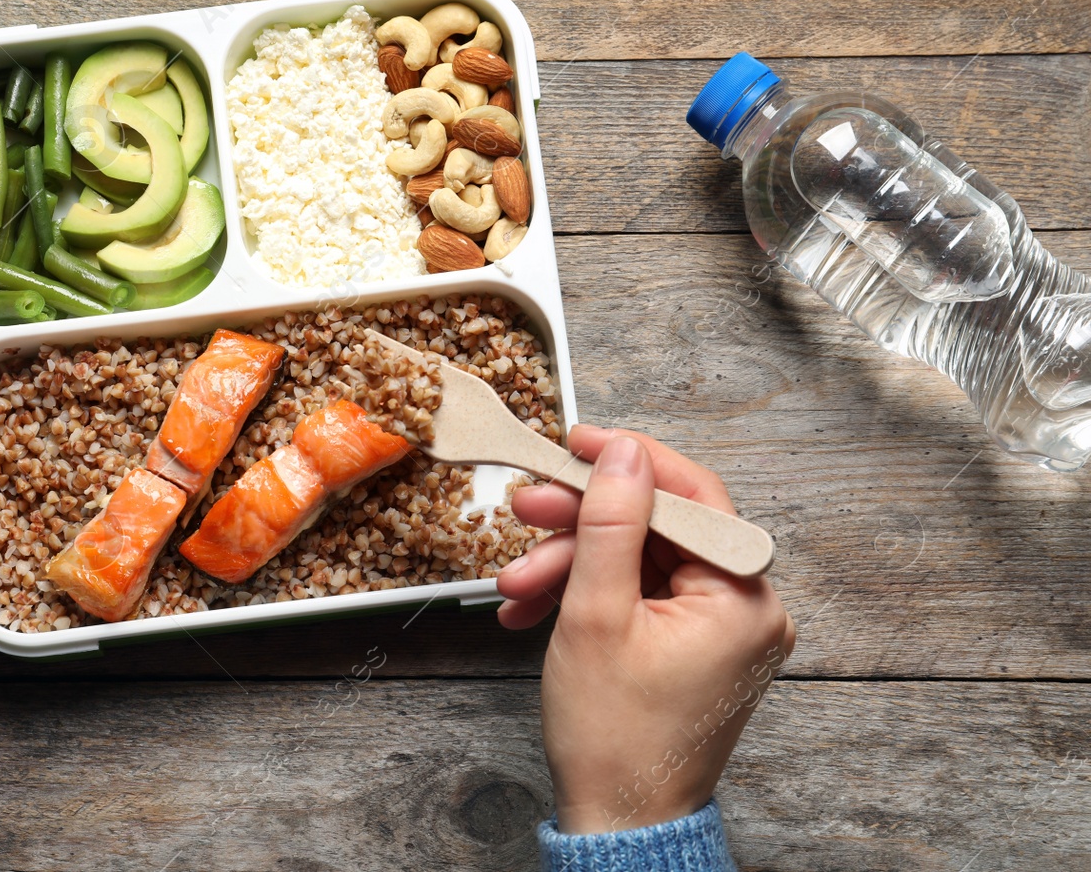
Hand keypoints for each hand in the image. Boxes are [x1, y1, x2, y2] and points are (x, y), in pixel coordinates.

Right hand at [497, 425, 795, 833]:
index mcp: (743, 597)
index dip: (627, 461)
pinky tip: (535, 607)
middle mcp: (746, 607)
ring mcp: (719, 628)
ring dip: (571, 563)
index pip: (691, 494)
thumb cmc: (615, 737)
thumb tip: (623, 454)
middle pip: (658, 526)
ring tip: (517, 583)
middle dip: (582, 523)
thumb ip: (611, 524)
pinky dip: (587, 594)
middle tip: (525, 509)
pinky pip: (638, 594)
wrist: (617, 821)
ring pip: (639, 559)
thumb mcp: (597, 615)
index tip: (575, 441)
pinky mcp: (692, 645)